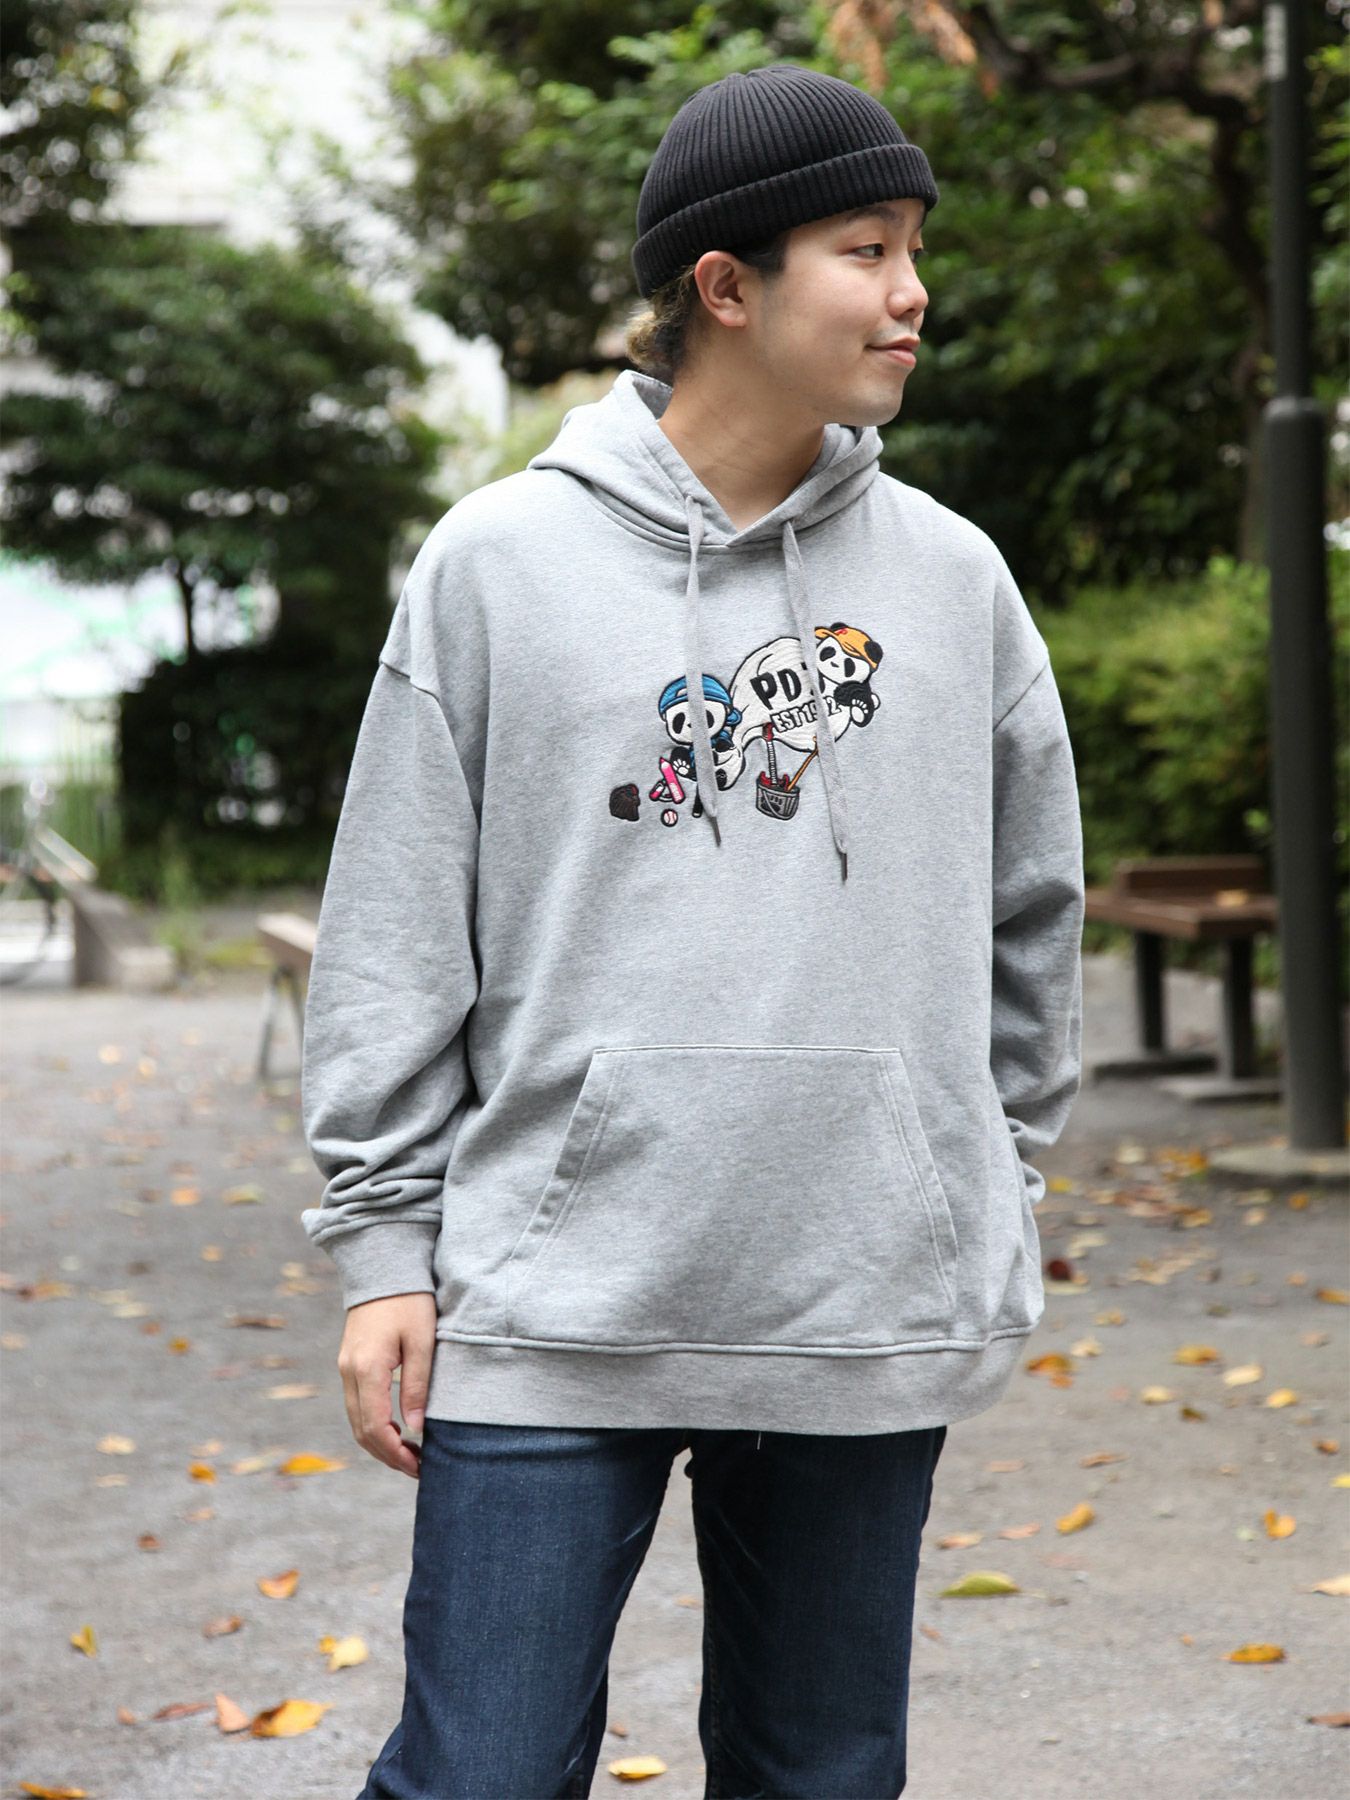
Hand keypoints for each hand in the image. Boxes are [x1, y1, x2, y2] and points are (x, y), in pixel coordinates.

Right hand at [337, 1292, 436, 1478]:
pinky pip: (356, 1404)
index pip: (376, 1428)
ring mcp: (345, 1367)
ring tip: (409, 1454)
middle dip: (387, 1455)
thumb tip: (415, 1430)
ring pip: (356, 1420)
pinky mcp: (349, 1362)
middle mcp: (349, 1372)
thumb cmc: (410, 1300)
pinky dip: (373, 1424)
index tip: (420, 1466)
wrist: (384, 1266)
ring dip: (379, 1442)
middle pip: (361, 1431)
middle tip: (417, 1467)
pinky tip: (396, 1428)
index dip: (396, 1454)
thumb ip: (417, 1386)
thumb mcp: (421, 1341)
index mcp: (367, 1369)